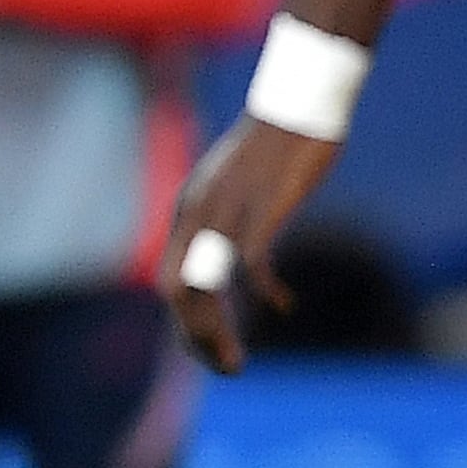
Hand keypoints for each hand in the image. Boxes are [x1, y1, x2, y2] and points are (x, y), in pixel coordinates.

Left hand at [159, 117, 337, 374]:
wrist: (297, 100)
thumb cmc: (275, 144)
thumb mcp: (235, 185)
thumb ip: (225, 218)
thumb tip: (232, 256)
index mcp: (188, 211)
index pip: (169, 283)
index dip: (185, 325)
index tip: (212, 350)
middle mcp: (198, 213)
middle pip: (178, 293)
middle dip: (195, 339)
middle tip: (226, 367)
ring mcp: (227, 210)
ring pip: (204, 286)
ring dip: (215, 332)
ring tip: (235, 362)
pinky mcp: (262, 206)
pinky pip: (252, 263)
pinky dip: (264, 290)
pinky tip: (284, 302)